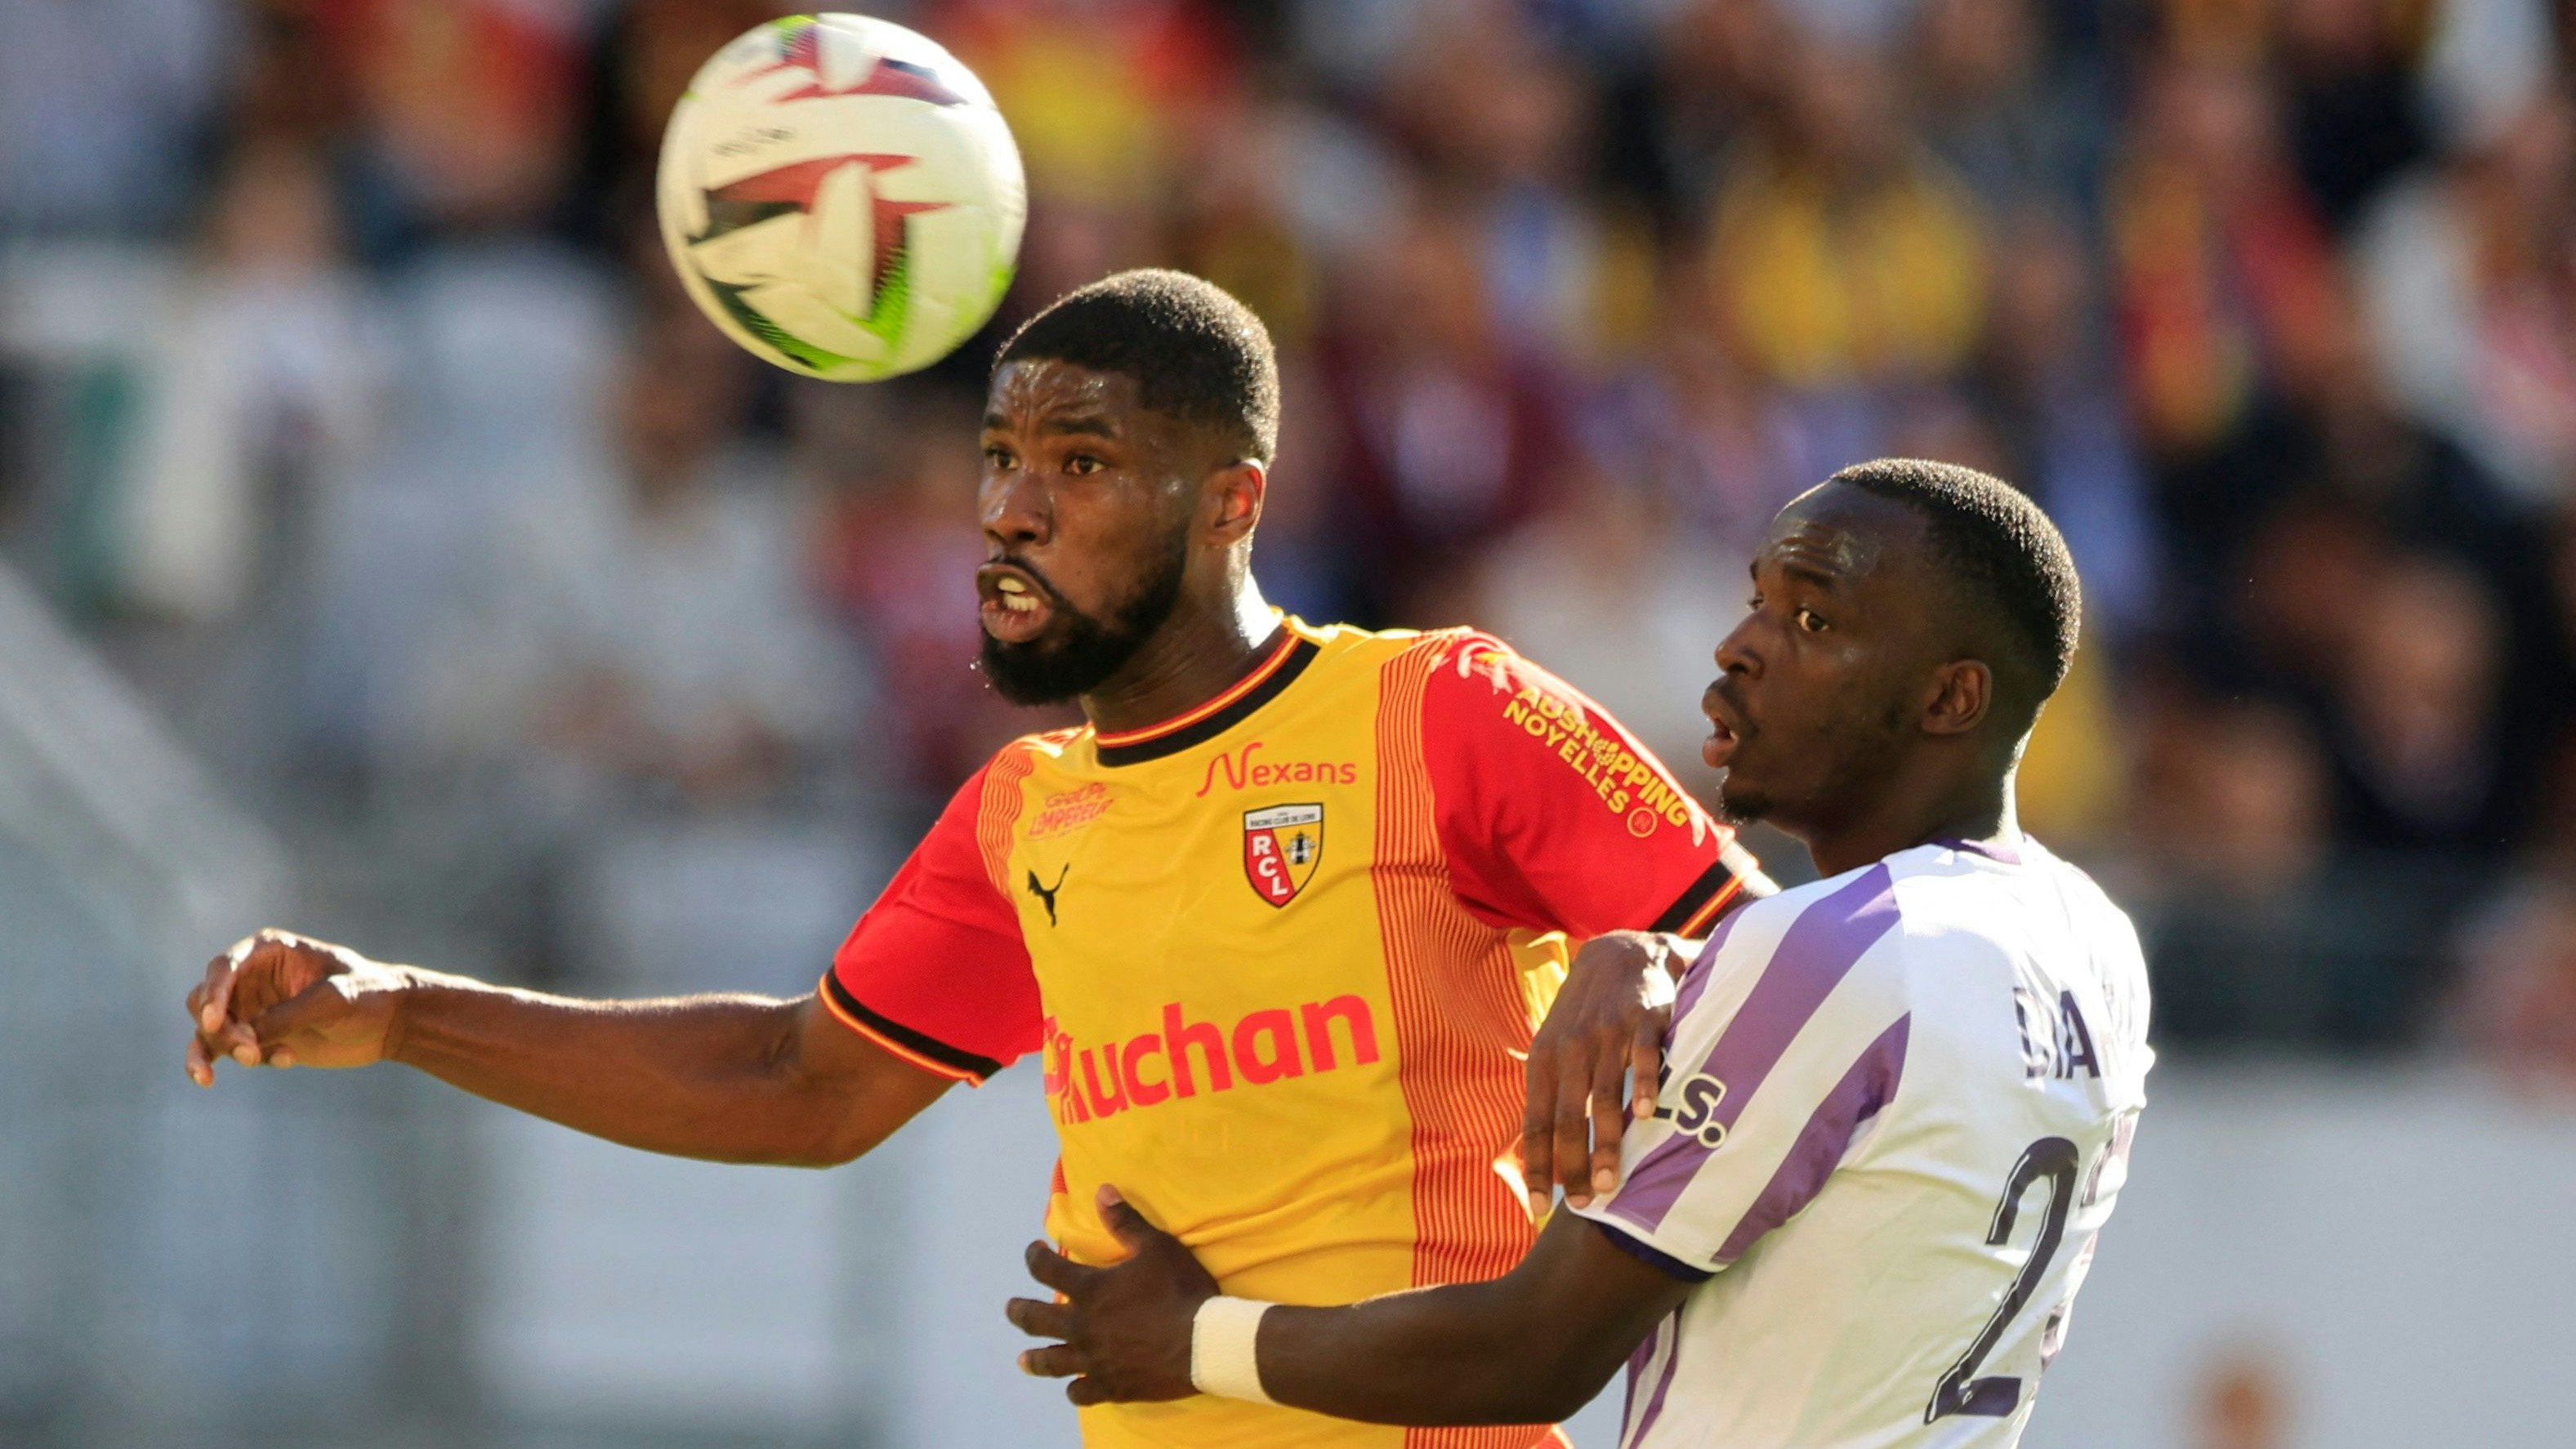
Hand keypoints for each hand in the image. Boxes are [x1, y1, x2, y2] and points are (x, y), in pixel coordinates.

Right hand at [184, 928, 410, 1084]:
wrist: (390, 1022)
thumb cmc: (367, 996)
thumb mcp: (331, 1001)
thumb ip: (288, 1016)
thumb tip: (246, 1037)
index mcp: (269, 950)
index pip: (224, 966)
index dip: (213, 993)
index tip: (214, 1022)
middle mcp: (251, 976)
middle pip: (205, 1001)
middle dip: (220, 1028)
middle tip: (251, 1052)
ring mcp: (249, 1007)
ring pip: (206, 1029)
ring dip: (220, 1049)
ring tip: (256, 1061)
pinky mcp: (253, 1037)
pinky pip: (220, 1051)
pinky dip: (226, 1063)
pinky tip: (277, 1063)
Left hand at [1005, 1186, 1216, 1405]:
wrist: (1204, 1343)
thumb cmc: (1180, 1290)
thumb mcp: (1156, 1247)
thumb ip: (1125, 1221)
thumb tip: (1102, 1190)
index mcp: (1089, 1290)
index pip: (1046, 1269)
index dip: (1035, 1257)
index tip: (1034, 1251)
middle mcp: (1082, 1326)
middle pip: (1035, 1319)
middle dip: (1019, 1311)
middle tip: (1012, 1308)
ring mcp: (1093, 1360)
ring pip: (1050, 1361)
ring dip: (1034, 1358)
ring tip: (1024, 1359)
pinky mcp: (1110, 1386)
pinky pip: (1080, 1392)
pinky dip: (1074, 1389)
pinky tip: (1073, 1388)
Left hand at [1523, 931, 1685, 1213]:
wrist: (1619, 955)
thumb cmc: (1584, 1017)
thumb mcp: (1554, 1049)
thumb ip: (1548, 1097)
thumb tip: (1536, 1157)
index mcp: (1544, 1060)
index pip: (1535, 1122)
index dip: (1537, 1166)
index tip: (1539, 1207)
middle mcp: (1570, 1049)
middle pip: (1567, 1115)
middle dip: (1572, 1163)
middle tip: (1582, 1203)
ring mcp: (1607, 1033)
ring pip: (1602, 1094)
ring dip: (1605, 1140)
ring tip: (1609, 1180)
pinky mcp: (1643, 1020)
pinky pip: (1643, 1056)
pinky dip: (1643, 1083)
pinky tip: (1646, 1113)